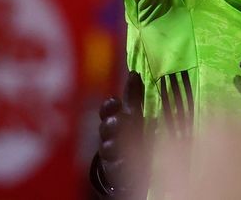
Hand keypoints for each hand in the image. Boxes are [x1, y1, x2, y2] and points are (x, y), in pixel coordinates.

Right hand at [91, 73, 143, 197]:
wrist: (123, 159)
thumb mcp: (133, 111)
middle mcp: (109, 135)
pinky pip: (115, 166)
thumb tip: (134, 72)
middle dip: (111, 124)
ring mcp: (110, 152)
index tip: (114, 102)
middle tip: (117, 121)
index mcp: (114, 118)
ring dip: (112, 143)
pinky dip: (119, 163)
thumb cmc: (129, 129)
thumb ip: (133, 94)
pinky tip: (124, 161)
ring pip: (107, 147)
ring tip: (117, 143)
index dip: (109, 106)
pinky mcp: (114, 168)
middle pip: (106, 128)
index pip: (108, 110)